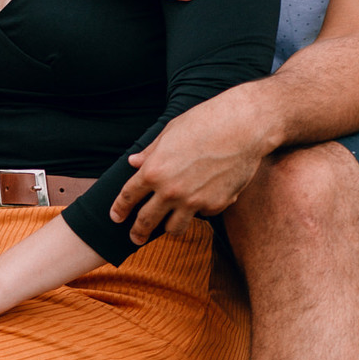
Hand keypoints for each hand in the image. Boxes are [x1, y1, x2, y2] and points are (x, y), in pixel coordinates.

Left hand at [110, 85, 273, 239]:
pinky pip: (202, 215)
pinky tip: (204, 198)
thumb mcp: (170, 132)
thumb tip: (133, 162)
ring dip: (168, 228)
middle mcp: (170, 191)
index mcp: (154, 171)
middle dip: (137, 232)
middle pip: (146, 220)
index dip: (119, 209)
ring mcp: (193, 201)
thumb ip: (150, 152)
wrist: (243, 127)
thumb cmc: (205, 122)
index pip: (128, 196)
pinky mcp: (216, 205)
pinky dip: (200, 210)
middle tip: (135, 237)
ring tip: (167, 226)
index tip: (116, 217)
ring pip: (174, 228)